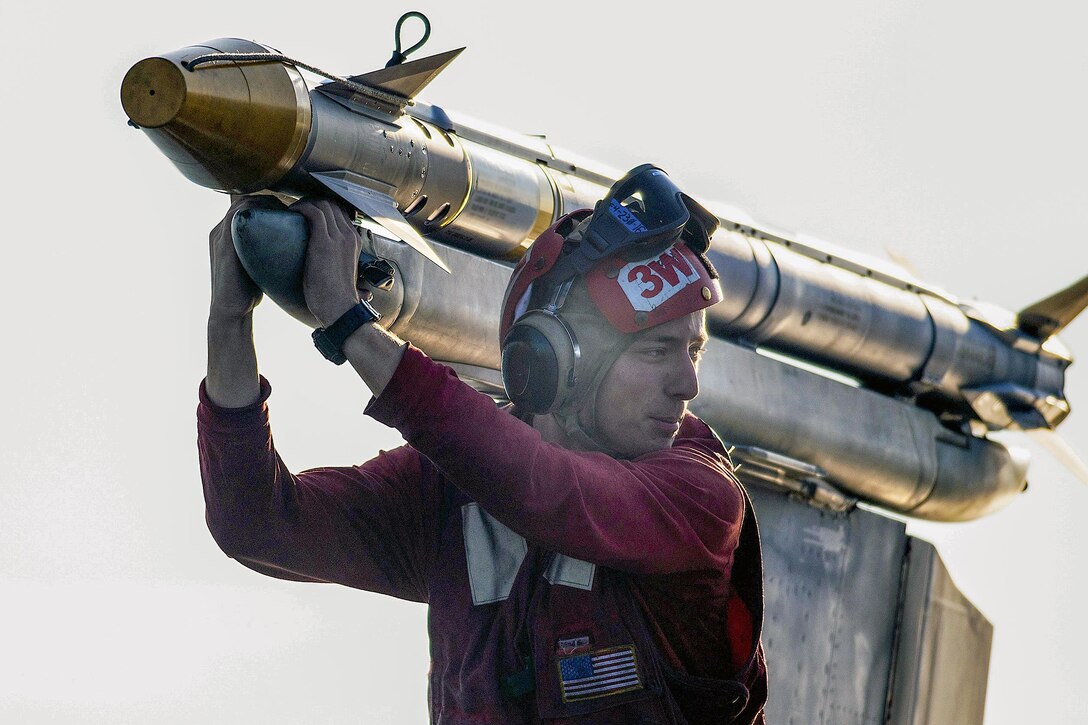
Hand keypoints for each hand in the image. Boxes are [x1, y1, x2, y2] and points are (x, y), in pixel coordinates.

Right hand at [208, 195, 285, 319]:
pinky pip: (237, 217)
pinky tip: (276, 215)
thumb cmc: (247, 292)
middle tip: (290, 205)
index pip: (245, 206)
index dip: (266, 202)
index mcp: (226, 234)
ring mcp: (219, 236)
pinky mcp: (223, 244)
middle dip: (267, 199)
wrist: (230, 312)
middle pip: (243, 200)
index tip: (287, 207)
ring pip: (241, 205)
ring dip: (264, 202)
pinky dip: (256, 212)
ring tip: (286, 208)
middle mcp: (219, 231)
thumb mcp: (255, 264)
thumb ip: (263, 251)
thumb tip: (288, 245)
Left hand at [294, 197, 362, 327]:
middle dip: (312, 201)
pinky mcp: (324, 242)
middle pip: (331, 204)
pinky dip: (300, 208)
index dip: (323, 207)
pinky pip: (313, 212)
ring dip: (304, 203)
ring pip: (322, 204)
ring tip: (292, 210)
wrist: (340, 307)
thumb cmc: (337, 297)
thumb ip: (337, 262)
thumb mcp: (342, 272)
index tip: (308, 212)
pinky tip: (291, 214)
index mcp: (354, 241)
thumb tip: (330, 268)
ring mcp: (338, 237)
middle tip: (297, 209)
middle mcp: (349, 235)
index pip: (340, 212)